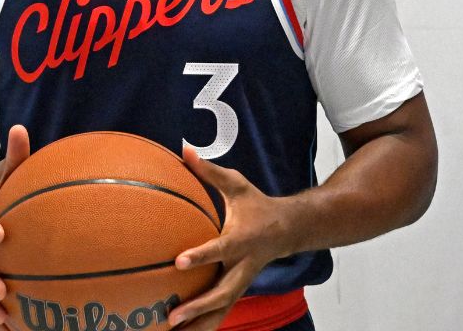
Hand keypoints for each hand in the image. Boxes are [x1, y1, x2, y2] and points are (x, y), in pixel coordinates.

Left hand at [168, 145, 297, 329]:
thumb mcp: (236, 185)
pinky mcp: (238, 289)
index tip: (179, 262)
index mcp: (242, 239)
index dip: (202, 256)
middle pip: (223, 292)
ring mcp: (242, 281)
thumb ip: (210, 172)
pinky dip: (205, 325)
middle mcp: (243, 265)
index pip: (220, 249)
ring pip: (223, 309)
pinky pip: (222, 312)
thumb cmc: (257, 205)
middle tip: (173, 316)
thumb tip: (184, 149)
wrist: (289, 229)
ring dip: (201, 324)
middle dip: (199, 306)